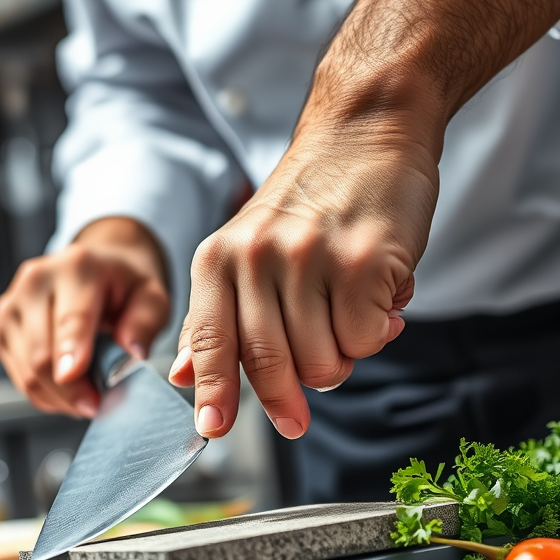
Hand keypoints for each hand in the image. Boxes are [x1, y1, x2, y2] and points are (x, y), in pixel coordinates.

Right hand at [0, 217, 169, 417]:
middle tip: (98, 405)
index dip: (73, 356)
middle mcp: (35, 282)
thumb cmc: (124, 288)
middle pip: (41, 354)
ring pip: (27, 372)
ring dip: (59, 397)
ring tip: (88, 395)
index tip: (81, 390)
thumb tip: (133, 353)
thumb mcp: (152, 297)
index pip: (71, 320)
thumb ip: (145, 323)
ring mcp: (10, 306)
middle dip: (71, 391)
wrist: (96, 269)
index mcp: (77, 268)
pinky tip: (68, 388)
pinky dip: (45, 394)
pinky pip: (18, 378)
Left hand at [168, 110, 438, 439]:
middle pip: (269, 364)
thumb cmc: (307, 200)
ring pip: (324, 362)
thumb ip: (214, 317)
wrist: (364, 130)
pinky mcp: (364, 261)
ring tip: (346, 312)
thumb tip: (180, 375)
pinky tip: (379, 294)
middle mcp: (257, 257)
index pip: (209, 339)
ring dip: (341, 355)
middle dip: (285, 402)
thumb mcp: (242, 249)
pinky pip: (368, 339)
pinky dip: (378, 330)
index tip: (213, 429)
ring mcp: (310, 258)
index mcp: (218, 258)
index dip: (212, 390)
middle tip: (297, 419)